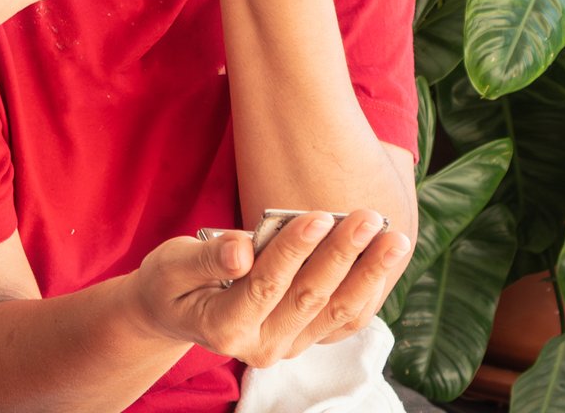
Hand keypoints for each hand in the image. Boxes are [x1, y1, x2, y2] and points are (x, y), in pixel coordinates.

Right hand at [129, 211, 411, 367]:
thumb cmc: (170, 280)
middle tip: (368, 217)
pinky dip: (367, 290)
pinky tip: (384, 261)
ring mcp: (285, 346)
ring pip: (336, 313)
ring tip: (393, 238)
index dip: (293, 251)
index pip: (266, 286)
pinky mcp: (302, 339)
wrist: (176, 313)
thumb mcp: (171, 264)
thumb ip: (205, 258)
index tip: (319, 217)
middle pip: (309, 298)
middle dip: (343, 256)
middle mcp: (260, 346)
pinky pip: (343, 320)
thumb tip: (242, 250)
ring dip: (367, 274)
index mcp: (224, 327)